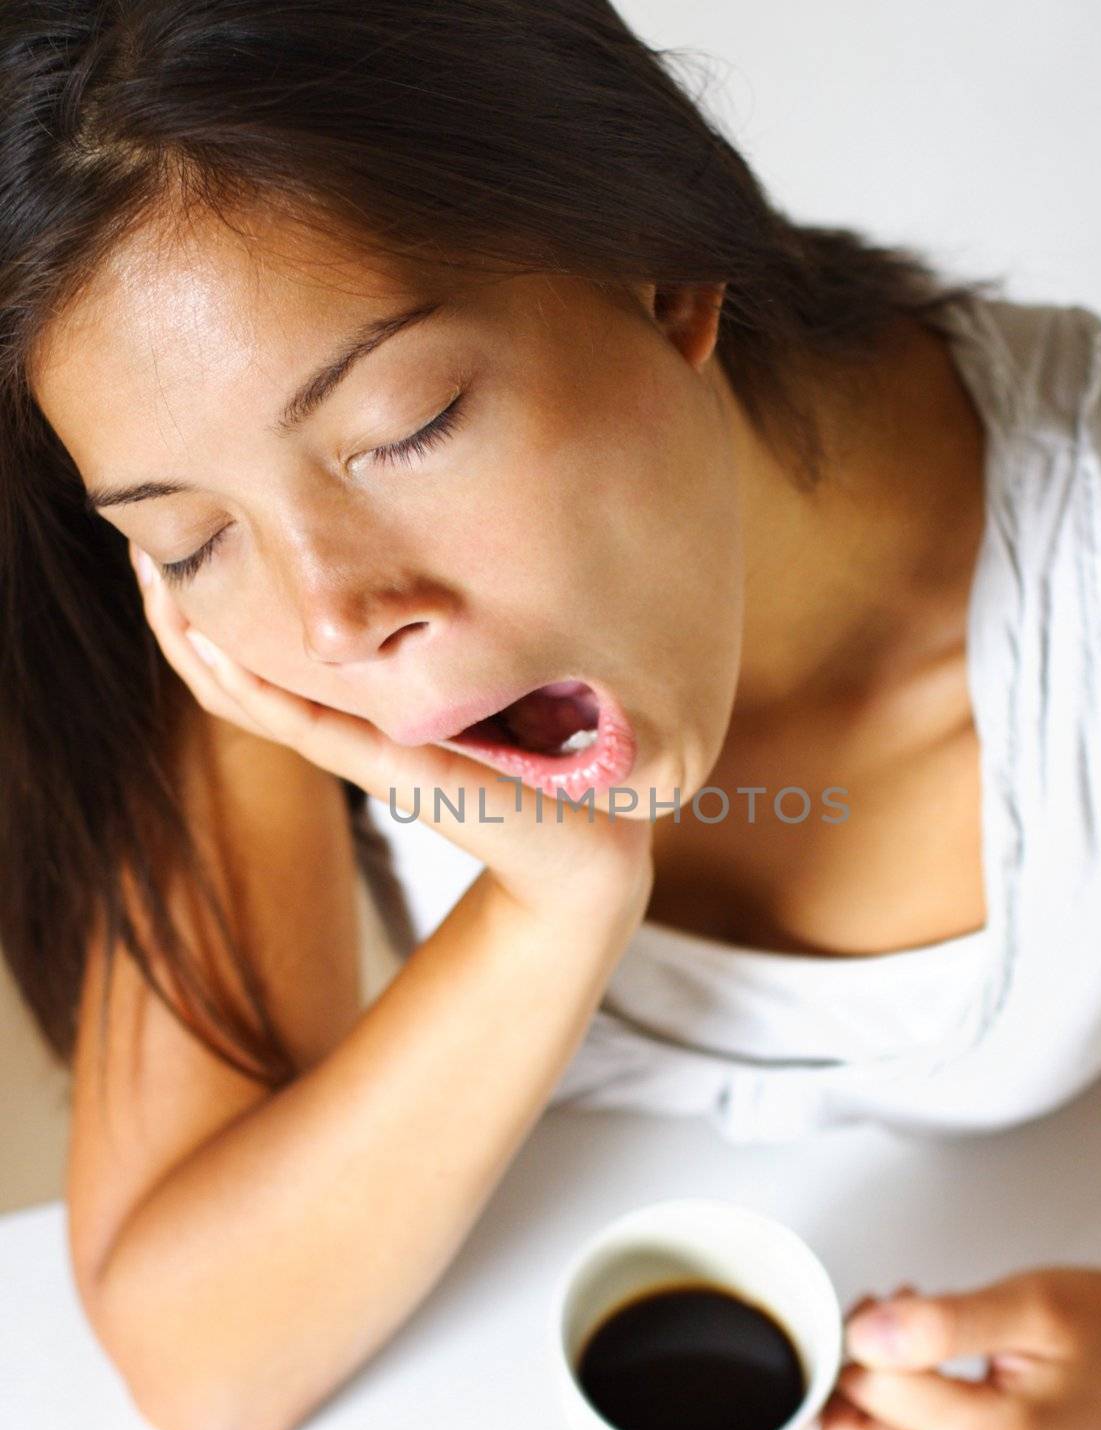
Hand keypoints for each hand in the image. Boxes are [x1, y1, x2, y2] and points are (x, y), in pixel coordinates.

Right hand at [126, 542, 654, 923]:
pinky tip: (210, 646)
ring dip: (195, 644)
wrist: (587, 851)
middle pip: (237, 674)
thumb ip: (455, 637)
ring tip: (155, 583)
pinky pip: (306, 724)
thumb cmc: (552, 763)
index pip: (265, 656)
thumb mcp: (495, 676)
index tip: (177, 533)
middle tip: (139, 543)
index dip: (213, 605)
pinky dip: (253, 688)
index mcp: (366, 706)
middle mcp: (352, 726)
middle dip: (182, 614)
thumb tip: (451, 552)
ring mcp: (365, 750)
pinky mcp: (393, 770)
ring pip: (253, 698)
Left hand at [816, 1268, 1100, 1429]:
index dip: (864, 1331)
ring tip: (910, 1331)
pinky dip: (889, 1400)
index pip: (873, 1389)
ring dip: (866, 1382)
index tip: (892, 1297)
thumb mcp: (1028, 1304)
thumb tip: (867, 1336)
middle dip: (854, 1364)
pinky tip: (921, 1358)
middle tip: (891, 1313)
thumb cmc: (1100, 1329)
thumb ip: (945, 1323)